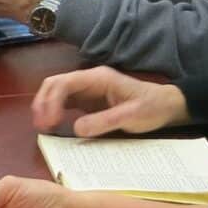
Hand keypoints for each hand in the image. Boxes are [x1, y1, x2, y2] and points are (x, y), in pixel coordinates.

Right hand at [32, 67, 190, 135]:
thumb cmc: (151, 108)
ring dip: (45, 106)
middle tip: (40, 125)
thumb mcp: (131, 116)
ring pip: (56, 92)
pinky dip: (54, 111)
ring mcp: (87, 90)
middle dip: (43, 102)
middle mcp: (88, 80)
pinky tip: (53, 125)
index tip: (49, 122)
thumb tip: (76, 129)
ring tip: (42, 126)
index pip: (65, 83)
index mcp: (98, 78)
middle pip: (55, 84)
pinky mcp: (88, 101)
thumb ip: (104, 121)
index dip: (52, 101)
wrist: (167, 106)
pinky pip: (64, 102)